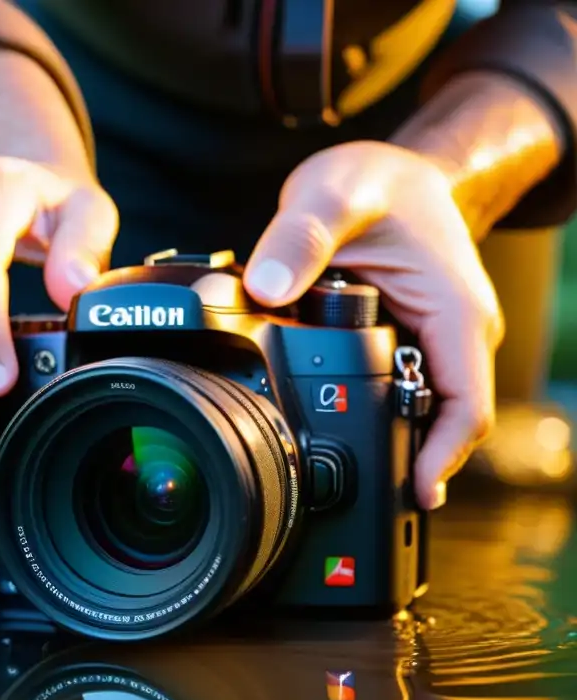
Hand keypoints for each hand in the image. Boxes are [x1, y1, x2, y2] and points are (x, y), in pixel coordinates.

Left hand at [243, 141, 503, 509]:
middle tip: (349, 492)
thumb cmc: (378, 181)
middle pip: (439, 421)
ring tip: (328, 466)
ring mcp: (429, 342)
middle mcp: (451, 334)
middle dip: (404, 460)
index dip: (441, 456)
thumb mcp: (336, 194)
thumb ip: (302, 236)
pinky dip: (364, 409)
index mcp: (455, 312)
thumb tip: (268, 286)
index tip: (415, 493)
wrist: (388, 173)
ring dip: (381, 438)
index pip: (465, 405)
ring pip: (414, 410)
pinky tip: (321, 421)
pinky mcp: (404, 342)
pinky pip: (393, 390)